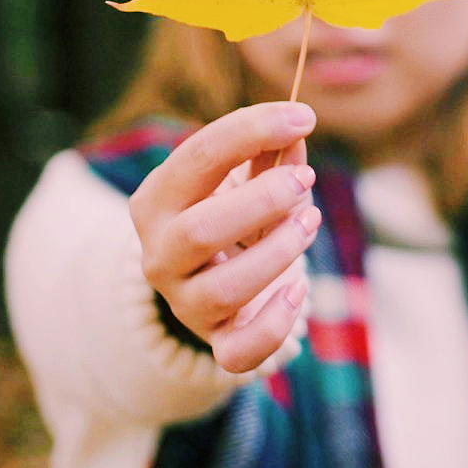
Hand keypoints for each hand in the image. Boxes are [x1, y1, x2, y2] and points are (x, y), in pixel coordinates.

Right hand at [131, 102, 320, 373]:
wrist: (216, 285)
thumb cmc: (236, 217)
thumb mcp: (246, 180)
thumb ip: (270, 155)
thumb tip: (296, 128)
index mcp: (158, 201)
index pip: (198, 156)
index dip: (253, 131)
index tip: (303, 117)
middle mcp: (160, 255)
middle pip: (200, 230)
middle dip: (262, 200)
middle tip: (304, 180)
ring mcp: (185, 303)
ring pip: (224, 289)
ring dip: (279, 251)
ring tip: (309, 222)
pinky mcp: (217, 341)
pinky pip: (238, 351)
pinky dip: (275, 322)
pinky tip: (298, 290)